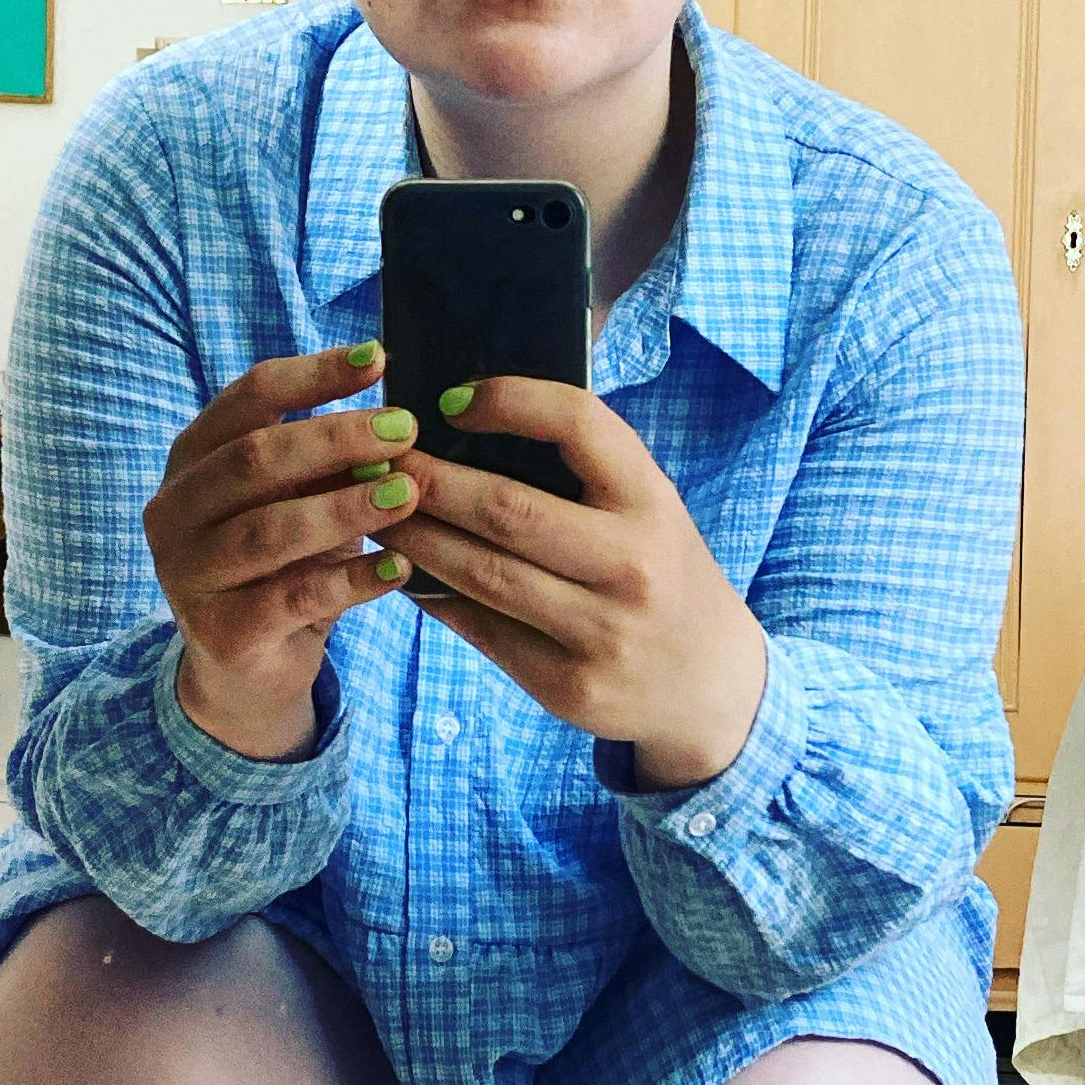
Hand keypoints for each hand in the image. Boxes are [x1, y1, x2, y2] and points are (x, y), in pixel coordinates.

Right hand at [145, 343, 421, 759]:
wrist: (246, 670)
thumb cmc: (280, 566)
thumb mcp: (297, 502)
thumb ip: (326, 462)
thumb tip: (396, 418)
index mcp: (191, 459)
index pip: (248, 397)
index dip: (314, 373)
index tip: (380, 359)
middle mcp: (174, 511)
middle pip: (255, 459)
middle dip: (337, 439)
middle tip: (406, 430)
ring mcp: (187, 574)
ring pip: (269, 530)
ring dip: (345, 508)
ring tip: (408, 494)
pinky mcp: (219, 633)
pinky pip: (291, 598)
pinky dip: (351, 580)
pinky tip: (400, 568)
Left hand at [393, 378, 767, 790]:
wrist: (713, 685)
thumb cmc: (663, 574)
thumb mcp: (650, 510)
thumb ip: (584, 471)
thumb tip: (466, 422)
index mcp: (652, 501)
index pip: (577, 424)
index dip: (508, 401)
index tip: (450, 399)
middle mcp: (631, 565)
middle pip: (507, 508)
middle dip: (429, 480)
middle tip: (377, 457)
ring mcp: (600, 632)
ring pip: (481, 574)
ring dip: (414, 538)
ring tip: (372, 511)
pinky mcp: (567, 685)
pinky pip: (481, 630)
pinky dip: (433, 594)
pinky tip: (403, 570)